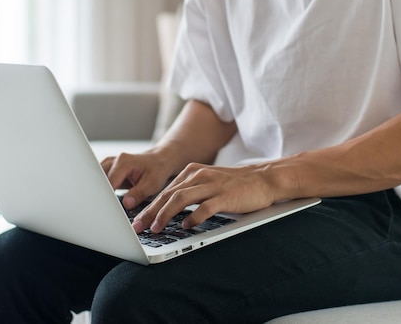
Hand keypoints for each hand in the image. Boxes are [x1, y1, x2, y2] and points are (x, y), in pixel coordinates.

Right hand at [101, 150, 176, 209]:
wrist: (158, 161)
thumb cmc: (157, 170)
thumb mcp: (152, 184)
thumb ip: (138, 194)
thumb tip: (126, 203)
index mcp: (124, 162)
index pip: (108, 182)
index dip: (106, 196)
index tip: (107, 208)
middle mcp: (114, 161)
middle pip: (99, 179)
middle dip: (99, 194)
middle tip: (102, 209)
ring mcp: (109, 165)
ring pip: (97, 179)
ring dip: (98, 192)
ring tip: (102, 205)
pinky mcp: (109, 170)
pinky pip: (100, 180)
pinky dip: (101, 190)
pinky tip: (104, 200)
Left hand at [131, 162, 277, 233]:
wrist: (264, 178)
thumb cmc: (234, 185)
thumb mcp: (207, 182)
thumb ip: (189, 192)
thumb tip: (167, 210)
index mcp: (192, 172)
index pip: (164, 191)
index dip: (148, 207)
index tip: (137, 221)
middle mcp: (198, 175)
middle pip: (167, 195)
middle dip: (150, 212)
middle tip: (137, 227)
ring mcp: (211, 185)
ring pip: (180, 199)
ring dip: (165, 214)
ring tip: (155, 228)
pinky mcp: (225, 196)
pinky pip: (204, 207)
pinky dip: (192, 218)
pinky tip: (185, 227)